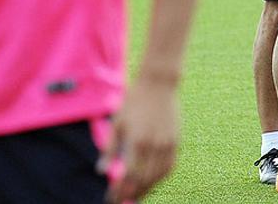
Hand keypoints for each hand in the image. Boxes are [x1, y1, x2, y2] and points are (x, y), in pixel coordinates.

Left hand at [101, 78, 179, 202]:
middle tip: (122, 200)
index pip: (128, 176)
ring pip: (158, 176)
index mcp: (137, 141)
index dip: (119, 190)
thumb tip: (101, 171)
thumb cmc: (135, 102)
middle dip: (131, 193)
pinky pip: (170, 166)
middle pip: (143, 180)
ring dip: (147, 189)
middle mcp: (154, 145)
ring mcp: (168, 144)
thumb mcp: (117, 123)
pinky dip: (161, 178)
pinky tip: (152, 182)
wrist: (159, 84)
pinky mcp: (176, 141)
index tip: (112, 198)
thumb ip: (110, 148)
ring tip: (136, 195)